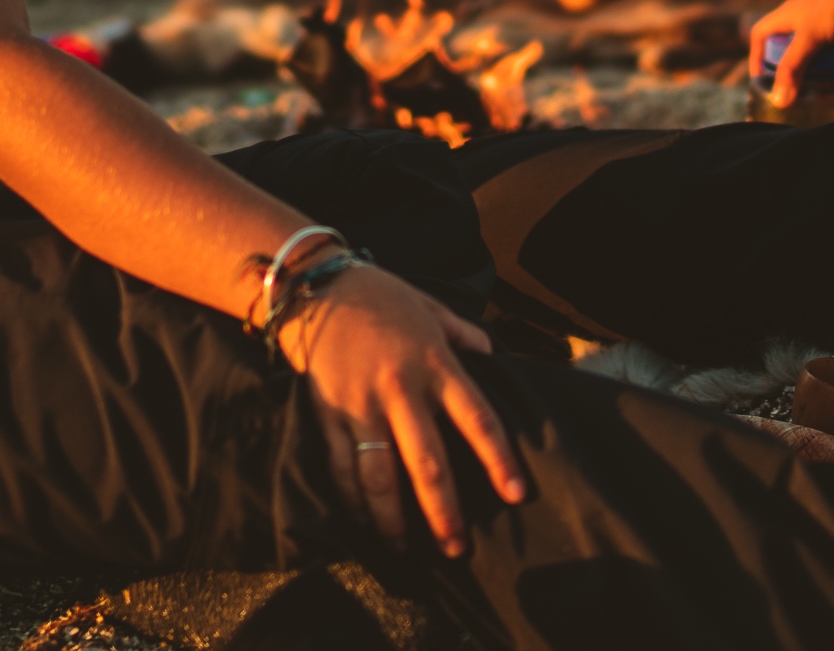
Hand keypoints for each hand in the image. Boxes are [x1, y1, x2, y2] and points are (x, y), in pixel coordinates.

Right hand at [279, 265, 529, 555]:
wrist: (316, 285)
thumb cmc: (380, 296)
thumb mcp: (430, 308)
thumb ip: (463, 335)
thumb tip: (491, 353)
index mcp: (434, 363)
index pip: (477, 419)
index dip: (500, 460)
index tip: (517, 494)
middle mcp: (400, 389)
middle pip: (428, 463)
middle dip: (444, 512)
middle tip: (456, 547)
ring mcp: (361, 404)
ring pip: (379, 476)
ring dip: (392, 519)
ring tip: (403, 549)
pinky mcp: (328, 413)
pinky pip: (341, 466)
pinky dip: (351, 498)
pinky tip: (362, 520)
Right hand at [747, 0, 833, 107]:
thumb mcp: (810, 38)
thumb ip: (793, 67)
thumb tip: (779, 101)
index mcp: (786, 14)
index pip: (760, 35)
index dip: (757, 57)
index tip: (762, 79)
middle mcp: (801, 15)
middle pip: (786, 43)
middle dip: (788, 67)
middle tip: (793, 87)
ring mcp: (823, 19)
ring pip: (811, 47)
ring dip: (813, 66)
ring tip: (819, 85)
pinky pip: (833, 46)